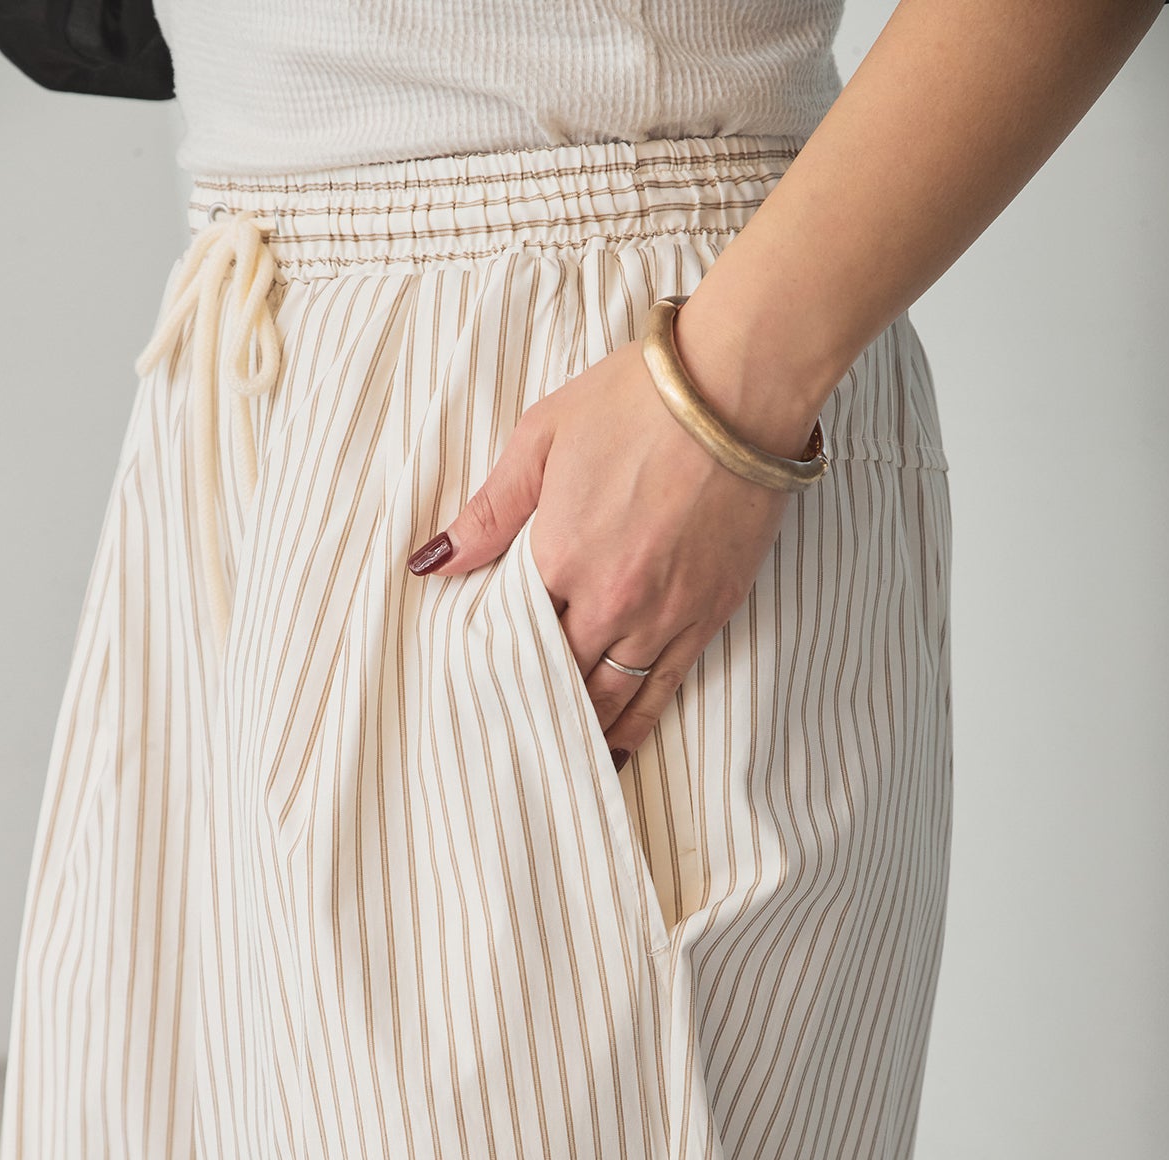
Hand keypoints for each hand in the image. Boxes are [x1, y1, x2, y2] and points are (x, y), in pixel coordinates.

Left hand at [405, 329, 815, 764]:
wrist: (737, 391)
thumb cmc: (637, 401)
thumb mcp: (542, 438)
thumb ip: (488, 510)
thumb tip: (431, 562)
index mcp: (558, 556)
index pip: (514, 631)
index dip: (496, 660)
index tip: (474, 690)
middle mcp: (609, 599)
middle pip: (560, 675)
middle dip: (536, 705)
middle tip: (509, 739)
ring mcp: (664, 614)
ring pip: (612, 697)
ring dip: (584, 731)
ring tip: (559, 760)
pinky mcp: (709, 616)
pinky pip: (665, 689)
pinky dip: (637, 725)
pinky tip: (619, 749)